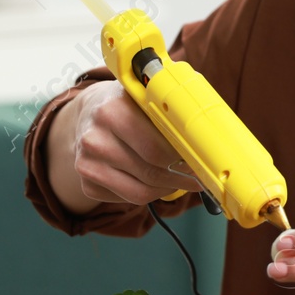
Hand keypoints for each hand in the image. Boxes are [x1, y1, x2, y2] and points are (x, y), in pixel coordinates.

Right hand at [48, 80, 198, 212]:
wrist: (89, 112)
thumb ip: (172, 108)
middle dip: (180, 178)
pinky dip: (148, 193)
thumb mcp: (146, 95)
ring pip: (140, 193)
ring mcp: (86, 164)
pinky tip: (155, 181)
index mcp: (112, 111)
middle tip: (198, 177)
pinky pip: (128, 199)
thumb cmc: (128, 103)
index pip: (156, 149)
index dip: (184, 160)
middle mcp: (94, 139)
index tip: (201, 162)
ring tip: (180, 180)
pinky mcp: (87, 184)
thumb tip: (208, 133)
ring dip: (166, 189)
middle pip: (150, 173)